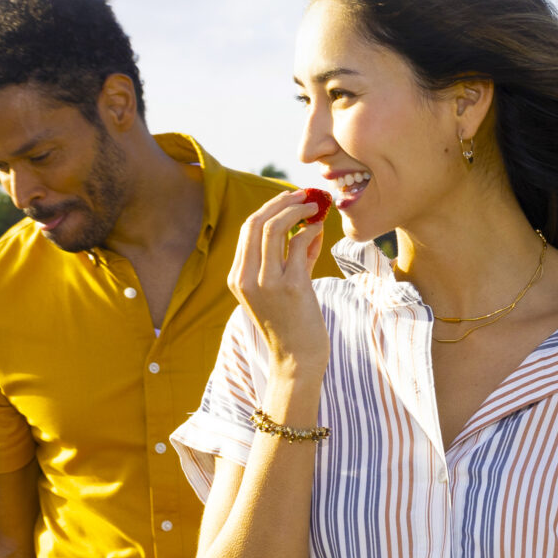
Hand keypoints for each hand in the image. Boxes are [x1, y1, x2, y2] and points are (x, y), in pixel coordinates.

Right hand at [226, 190, 330, 373]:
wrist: (296, 361)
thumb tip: (309, 226)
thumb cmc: (292, 325)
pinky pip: (299, 245)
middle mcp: (246, 278)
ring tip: (314, 206)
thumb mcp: (282, 289)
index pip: (247, 229)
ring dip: (297, 210)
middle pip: (257, 222)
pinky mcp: (292, 287)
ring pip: (275, 228)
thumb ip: (292, 258)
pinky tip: (320, 229)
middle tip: (304, 195)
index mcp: (237, 278)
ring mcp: (267, 283)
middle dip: (281, 202)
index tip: (288, 198)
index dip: (268, 208)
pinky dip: (311, 230)